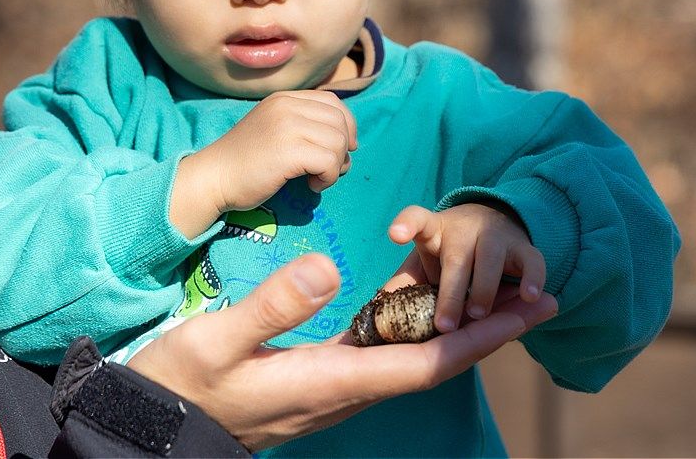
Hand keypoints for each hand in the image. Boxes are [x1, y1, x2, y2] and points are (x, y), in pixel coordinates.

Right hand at [127, 253, 556, 450]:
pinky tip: (421, 305)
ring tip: (494, 294)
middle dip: (488, 330)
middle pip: (434, 362)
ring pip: (412, 358)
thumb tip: (328, 268)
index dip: (480, 336)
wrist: (158, 428)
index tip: (526, 312)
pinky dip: (416, 327)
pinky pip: (384, 353)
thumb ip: (271, 305)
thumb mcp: (215, 341)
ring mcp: (334, 388)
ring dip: (458, 328)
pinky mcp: (320, 379)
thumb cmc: (182, 385)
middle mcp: (344, 390)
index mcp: (331, 381)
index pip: (425, 362)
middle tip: (538, 297)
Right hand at [171, 91, 355, 236]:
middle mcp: (287, 105)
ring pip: (338, 142)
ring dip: (335, 166)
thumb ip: (303, 126)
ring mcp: (287, 125)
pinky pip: (329, 162)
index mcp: (284, 98)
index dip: (346, 125)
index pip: (333, 102)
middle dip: (342, 149)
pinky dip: (328, 178)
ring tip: (317, 178)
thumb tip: (347, 141)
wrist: (213, 178)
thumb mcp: (274, 130)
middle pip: (340, 121)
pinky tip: (311, 185)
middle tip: (330, 170)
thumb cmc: (244, 163)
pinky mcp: (288, 150)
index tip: (341, 149)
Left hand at [389, 204, 546, 332]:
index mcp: (434, 230)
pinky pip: (532, 261)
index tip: (395, 235)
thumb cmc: (449, 255)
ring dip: (484, 289)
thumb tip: (374, 318)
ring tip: (477, 316)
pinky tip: (529, 298)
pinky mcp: (524, 248)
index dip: (406, 225)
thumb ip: (404, 286)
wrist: (494, 228)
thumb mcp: (426, 264)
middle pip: (456, 257)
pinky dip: (533, 278)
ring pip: (490, 258)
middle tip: (444, 326)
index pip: (416, 219)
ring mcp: (495, 236)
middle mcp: (464, 229)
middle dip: (450, 292)